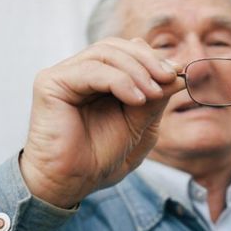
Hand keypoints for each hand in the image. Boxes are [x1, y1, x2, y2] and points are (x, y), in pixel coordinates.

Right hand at [20, 37, 184, 207]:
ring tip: (154, 92)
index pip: (126, 51)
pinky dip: (120, 80)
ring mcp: (64, 75)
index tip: (178, 73)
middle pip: (116, 47)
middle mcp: (79, 72)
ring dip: (137, 70)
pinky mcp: (51, 83)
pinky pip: (92, 70)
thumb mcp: (140, 125)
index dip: (153, 58)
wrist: (72, 183)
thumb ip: (155, 99)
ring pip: (106, 53)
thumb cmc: (100, 157)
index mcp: (98, 79)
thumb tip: (179, 72)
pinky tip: (137, 99)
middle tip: (170, 78)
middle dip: (148, 60)